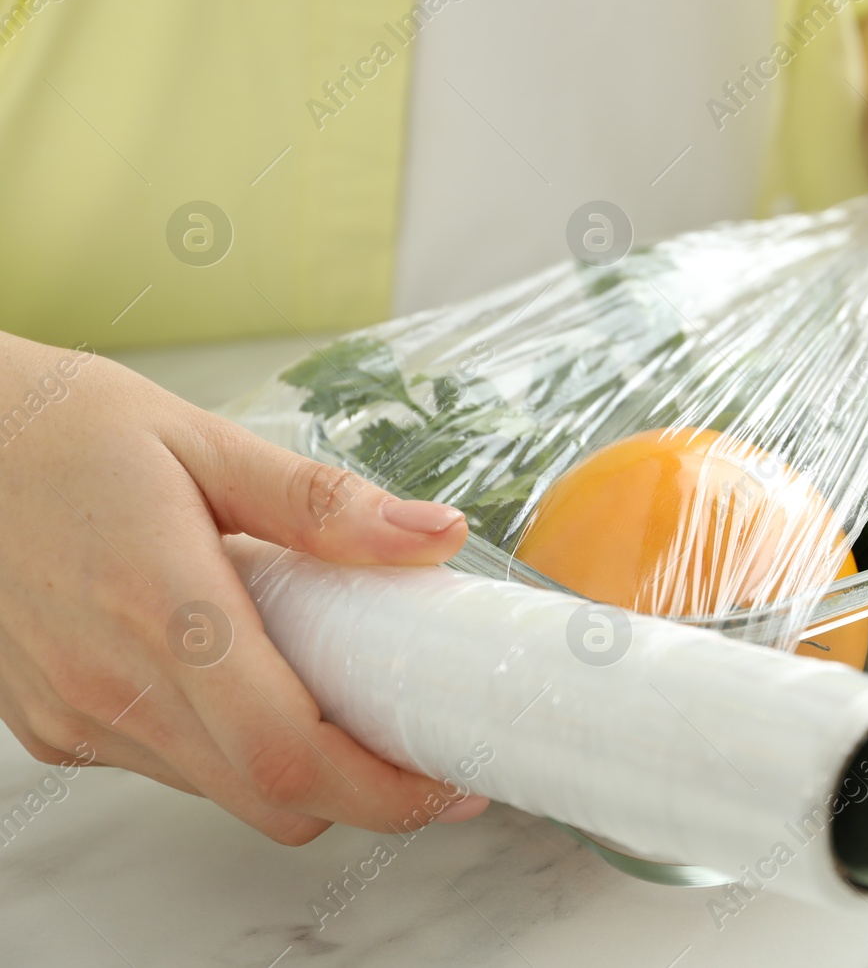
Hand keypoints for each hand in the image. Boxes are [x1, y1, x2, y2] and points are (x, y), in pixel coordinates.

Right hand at [0, 332, 486, 843]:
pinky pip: (172, 768)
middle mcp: (111, 682)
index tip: (449, 782)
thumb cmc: (68, 432)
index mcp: (163, 604)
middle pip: (268, 798)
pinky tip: (256, 680)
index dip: (383, 789)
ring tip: (343, 696)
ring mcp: (75, 715)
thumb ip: (324, 505)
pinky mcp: (54, 727)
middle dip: (362, 794)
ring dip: (298, 770)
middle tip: (418, 747)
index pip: (288, 751)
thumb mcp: (206, 442)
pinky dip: (233, 749)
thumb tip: (435, 534)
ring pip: (223, 792)